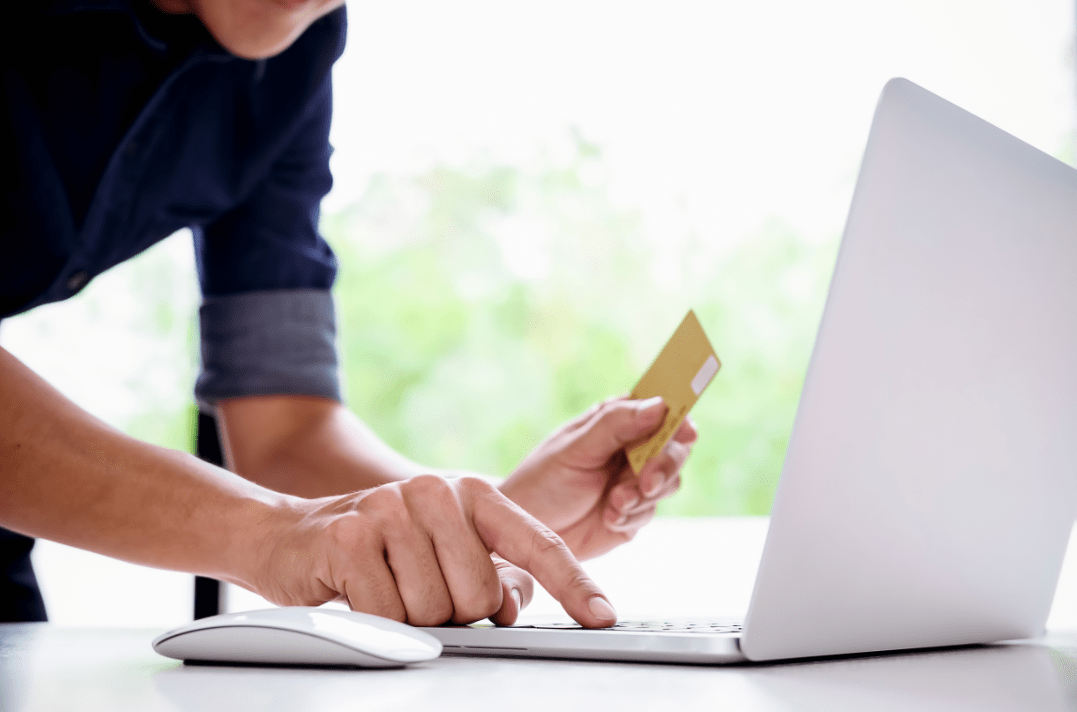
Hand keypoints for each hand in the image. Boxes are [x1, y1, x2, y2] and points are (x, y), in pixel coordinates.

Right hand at [249, 474, 617, 626]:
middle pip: (482, 595)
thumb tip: (517, 604)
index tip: (603, 617)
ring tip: (386, 586)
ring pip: (436, 609)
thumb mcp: (441, 557)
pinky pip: (389, 612)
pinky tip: (358, 589)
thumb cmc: (376, 550)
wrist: (289, 535)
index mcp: (471, 494)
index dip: (573, 585)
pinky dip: (377, 619)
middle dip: (454, 615)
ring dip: (411, 618)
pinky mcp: (351, 534)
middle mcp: (437, 491)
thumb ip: (489, 578)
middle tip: (418, 592)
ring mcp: (393, 507)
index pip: (536, 542)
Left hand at [499, 397, 696, 560]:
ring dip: (644, 495)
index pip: (658, 408)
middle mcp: (630, 448)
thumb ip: (616, 425)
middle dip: (664, 466)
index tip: (684, 431)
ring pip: (669, 482)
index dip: (677, 416)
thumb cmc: (542, 481)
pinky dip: (632, 516)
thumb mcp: (575, 448)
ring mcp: (634, 481)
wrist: (525, 530)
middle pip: (674, 448)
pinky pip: (651, 512)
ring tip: (613, 503)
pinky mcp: (634, 512)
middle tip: (646, 482)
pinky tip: (608, 517)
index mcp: (616, 421)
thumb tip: (659, 405)